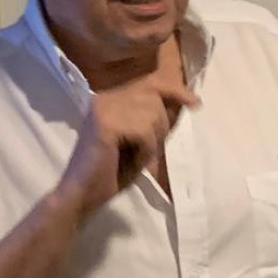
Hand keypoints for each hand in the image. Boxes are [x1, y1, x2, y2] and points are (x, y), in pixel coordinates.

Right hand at [56, 78, 198, 217]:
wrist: (82, 194)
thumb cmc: (111, 173)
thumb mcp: (139, 144)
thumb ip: (155, 123)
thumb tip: (181, 104)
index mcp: (110, 99)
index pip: (149, 83)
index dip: (174, 90)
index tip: (195, 103)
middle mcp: (105, 97)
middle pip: (154, 97)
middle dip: (160, 125)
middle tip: (145, 150)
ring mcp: (104, 107)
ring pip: (151, 113)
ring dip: (151, 140)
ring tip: (134, 156)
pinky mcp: (105, 122)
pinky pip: (143, 131)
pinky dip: (145, 150)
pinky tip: (131, 160)